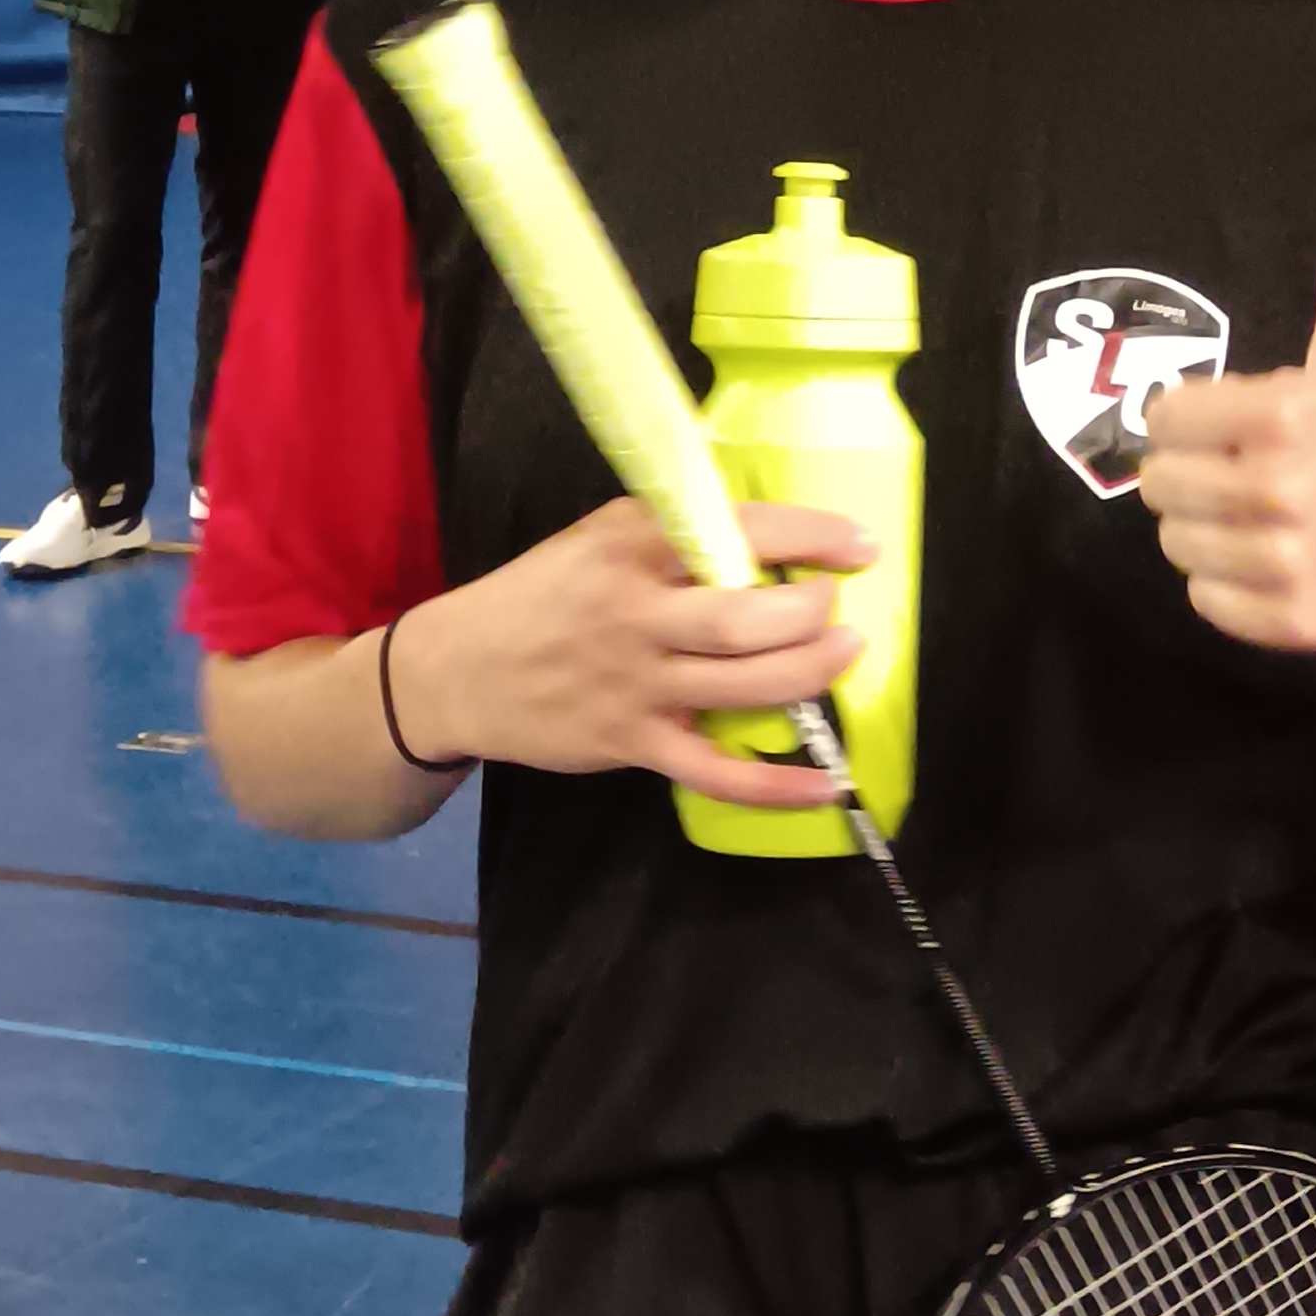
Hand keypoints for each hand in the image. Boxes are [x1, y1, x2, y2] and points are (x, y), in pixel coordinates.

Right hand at [385, 496, 870, 808]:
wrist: (456, 671)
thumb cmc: (541, 597)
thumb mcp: (595, 540)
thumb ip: (670, 534)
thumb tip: (765, 534)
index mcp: (630, 548)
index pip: (734, 530)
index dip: (809, 536)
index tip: (859, 545)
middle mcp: (635, 614)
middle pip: (742, 616)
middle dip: (809, 611)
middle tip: (837, 607)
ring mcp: (635, 684)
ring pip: (741, 683)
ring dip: (809, 672)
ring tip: (846, 655)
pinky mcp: (631, 743)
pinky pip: (714, 770)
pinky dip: (774, 785)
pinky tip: (826, 784)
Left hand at [1135, 194, 1315, 652]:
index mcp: (1280, 413)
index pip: (1163, 418)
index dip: (1187, 419)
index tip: (1221, 428)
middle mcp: (1274, 488)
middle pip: (1159, 485)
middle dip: (1191, 476)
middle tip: (1238, 475)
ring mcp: (1282, 560)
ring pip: (1177, 545)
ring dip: (1205, 532)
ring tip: (1255, 519)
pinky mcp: (1291, 620)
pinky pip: (1207, 602)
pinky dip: (1227, 587)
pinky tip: (1271, 561)